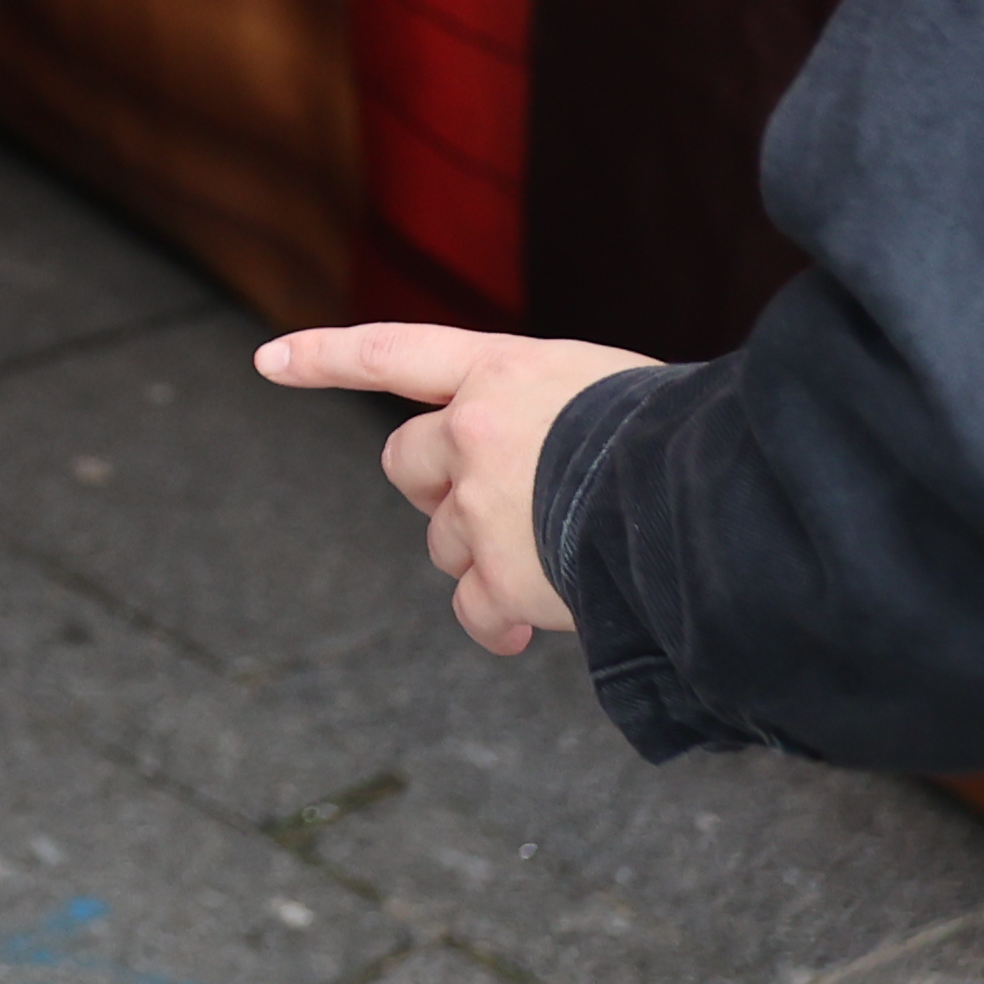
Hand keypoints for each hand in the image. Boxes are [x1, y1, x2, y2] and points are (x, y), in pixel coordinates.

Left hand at [255, 320, 657, 656]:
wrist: (717, 500)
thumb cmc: (691, 437)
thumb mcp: (618, 389)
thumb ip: (559, 413)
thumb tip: (555, 460)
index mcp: (505, 371)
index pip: (395, 352)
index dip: (327, 356)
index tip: (266, 360)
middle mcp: (474, 432)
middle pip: (407, 463)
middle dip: (434, 490)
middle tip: (490, 510)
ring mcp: (483, 506)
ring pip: (443, 540)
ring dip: (481, 556)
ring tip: (555, 560)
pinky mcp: (503, 578)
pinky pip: (473, 610)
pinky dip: (492, 623)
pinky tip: (525, 630)